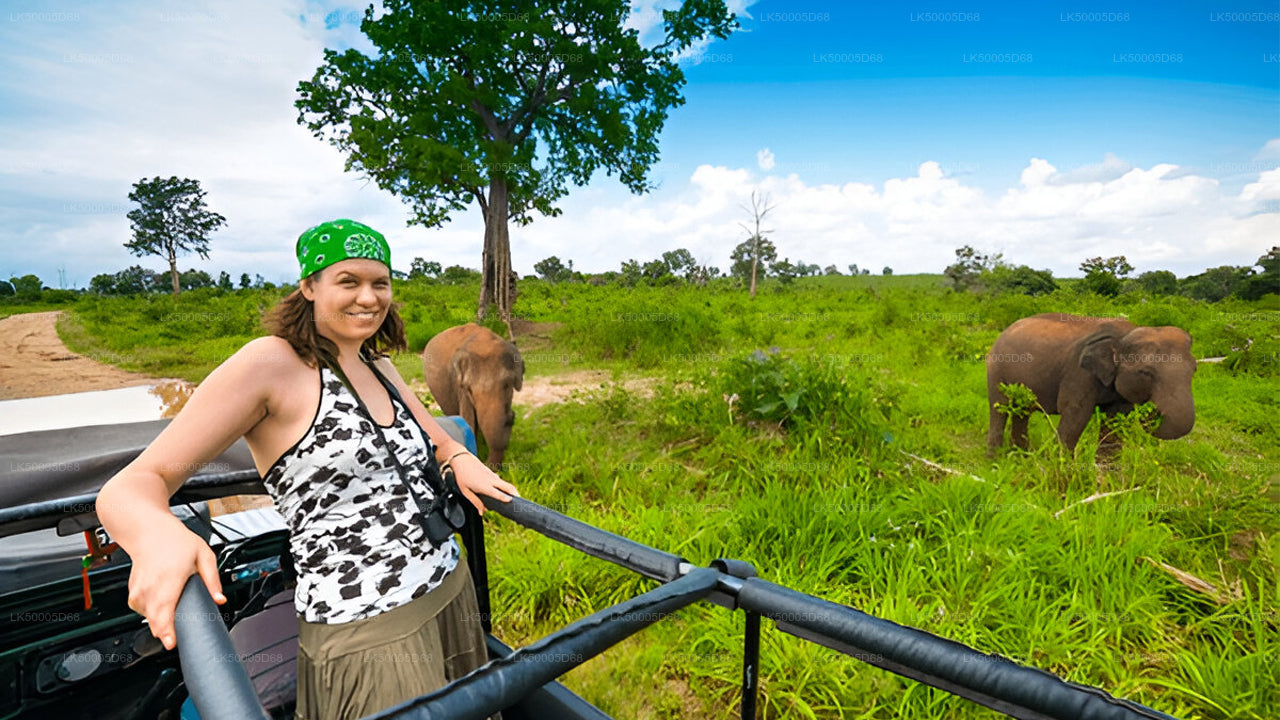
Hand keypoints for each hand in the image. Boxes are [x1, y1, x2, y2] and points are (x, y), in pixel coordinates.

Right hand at [125, 517, 224, 650]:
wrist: (149, 531)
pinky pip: (142, 610)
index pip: (164, 612)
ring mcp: (138, 591)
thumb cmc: (175, 541)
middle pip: (155, 621)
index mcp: (169, 579)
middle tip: (179, 635)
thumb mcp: (203, 555)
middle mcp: (150, 587)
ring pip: (148, 618)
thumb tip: (220, 599)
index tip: (171, 643)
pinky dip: (152, 611)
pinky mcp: (132, 592)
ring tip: (173, 612)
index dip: (167, 631)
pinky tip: (162, 602)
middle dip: (167, 631)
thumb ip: (213, 579)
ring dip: (160, 621)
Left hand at [449, 453, 518, 514]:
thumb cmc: (462, 476)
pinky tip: (502, 491)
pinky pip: (500, 481)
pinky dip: (504, 487)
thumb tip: (482, 512)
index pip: (498, 493)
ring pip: (505, 483)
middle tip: (520, 501)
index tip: (512, 502)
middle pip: (508, 487)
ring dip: (511, 490)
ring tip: (514, 498)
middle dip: (515, 494)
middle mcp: (491, 480)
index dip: (506, 498)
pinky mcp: (491, 473)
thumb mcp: (466, 492)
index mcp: (484, 486)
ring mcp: (492, 475)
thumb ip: (475, 502)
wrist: (462, 459)